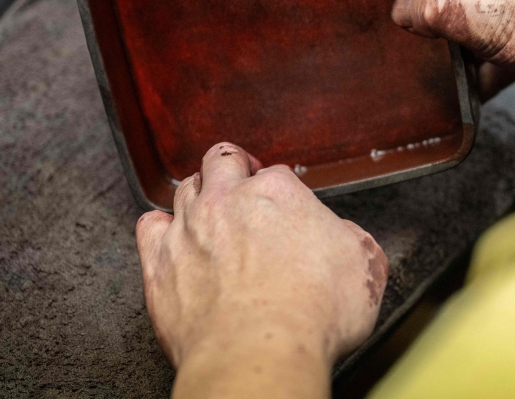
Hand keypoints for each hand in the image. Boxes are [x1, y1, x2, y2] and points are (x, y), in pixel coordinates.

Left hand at [135, 142, 387, 398]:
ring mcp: (190, 228)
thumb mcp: (365, 265)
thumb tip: (344, 237)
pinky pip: (149, 226)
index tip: (286, 210)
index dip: (282, 191)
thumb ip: (350, 239)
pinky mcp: (160, 262)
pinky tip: (169, 236)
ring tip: (209, 212)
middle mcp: (229, 200)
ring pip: (185, 187)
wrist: (260, 352)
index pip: (276, 174)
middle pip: (223, 162)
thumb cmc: (314, 313)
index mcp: (278, 192)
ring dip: (198, 194)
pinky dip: (159, 227)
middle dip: (233, 169)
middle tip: (244, 187)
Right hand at [392, 0, 514, 97]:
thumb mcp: (493, 18)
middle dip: (422, 20)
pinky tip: (464, 94)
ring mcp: (508, 1)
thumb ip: (441, 11)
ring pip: (460, 25)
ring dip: (449, 52)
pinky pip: (484, 51)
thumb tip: (398, 9)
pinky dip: (476, 72)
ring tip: (426, 74)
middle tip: (398, 45)